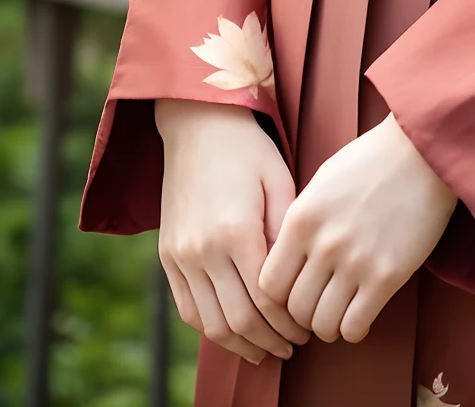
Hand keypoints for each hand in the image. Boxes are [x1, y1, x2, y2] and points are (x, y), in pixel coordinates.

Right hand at [156, 99, 310, 364]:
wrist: (197, 125)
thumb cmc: (248, 149)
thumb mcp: (278, 180)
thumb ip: (285, 232)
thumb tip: (298, 278)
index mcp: (236, 230)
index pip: (265, 300)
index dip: (288, 323)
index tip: (307, 329)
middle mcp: (203, 250)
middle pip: (238, 320)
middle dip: (269, 340)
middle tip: (293, 345)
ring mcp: (181, 256)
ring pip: (209, 324)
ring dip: (240, 344)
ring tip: (266, 348)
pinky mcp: (168, 256)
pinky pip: (187, 309)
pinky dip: (211, 329)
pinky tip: (234, 332)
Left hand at [258, 113, 456, 343]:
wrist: (422, 151)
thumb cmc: (371, 162)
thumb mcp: (322, 183)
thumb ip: (300, 223)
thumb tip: (287, 263)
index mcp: (301, 218)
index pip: (268, 285)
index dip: (278, 298)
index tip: (293, 294)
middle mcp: (323, 244)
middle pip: (295, 310)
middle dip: (303, 316)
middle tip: (318, 306)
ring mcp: (355, 262)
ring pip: (323, 325)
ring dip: (328, 326)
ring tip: (339, 312)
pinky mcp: (387, 276)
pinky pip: (355, 327)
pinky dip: (354, 329)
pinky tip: (361, 312)